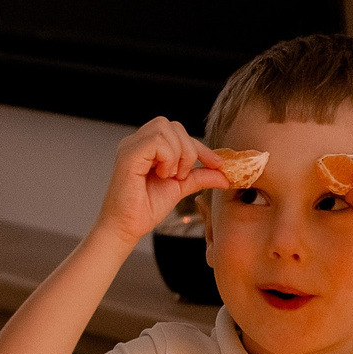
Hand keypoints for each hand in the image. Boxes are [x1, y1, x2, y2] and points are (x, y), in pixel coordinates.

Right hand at [97, 117, 225, 243]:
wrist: (127, 227)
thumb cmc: (145, 209)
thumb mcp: (179, 188)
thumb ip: (199, 177)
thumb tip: (225, 175)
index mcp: (147, 146)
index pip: (178, 133)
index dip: (200, 147)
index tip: (217, 164)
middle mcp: (137, 141)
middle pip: (174, 126)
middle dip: (188, 149)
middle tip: (181, 175)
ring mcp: (131, 146)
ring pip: (165, 129)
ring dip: (177, 154)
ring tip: (169, 176)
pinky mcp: (128, 155)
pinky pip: (156, 141)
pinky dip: (167, 158)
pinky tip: (160, 175)